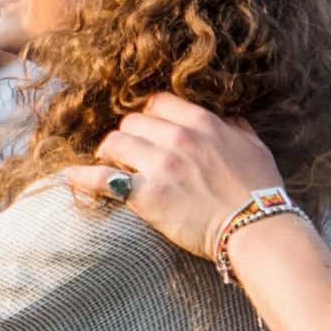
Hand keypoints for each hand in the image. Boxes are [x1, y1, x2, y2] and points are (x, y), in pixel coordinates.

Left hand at [62, 93, 286, 256]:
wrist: (257, 227)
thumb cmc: (260, 189)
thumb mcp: (253, 146)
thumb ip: (234, 126)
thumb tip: (227, 118)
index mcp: (201, 122)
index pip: (157, 102)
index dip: (148, 115)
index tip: (147, 128)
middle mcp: (177, 137)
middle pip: (132, 121)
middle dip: (130, 135)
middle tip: (131, 153)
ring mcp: (160, 165)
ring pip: (114, 142)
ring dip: (112, 154)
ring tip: (114, 165)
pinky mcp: (147, 195)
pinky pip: (102, 179)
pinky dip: (82, 177)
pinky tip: (70, 176)